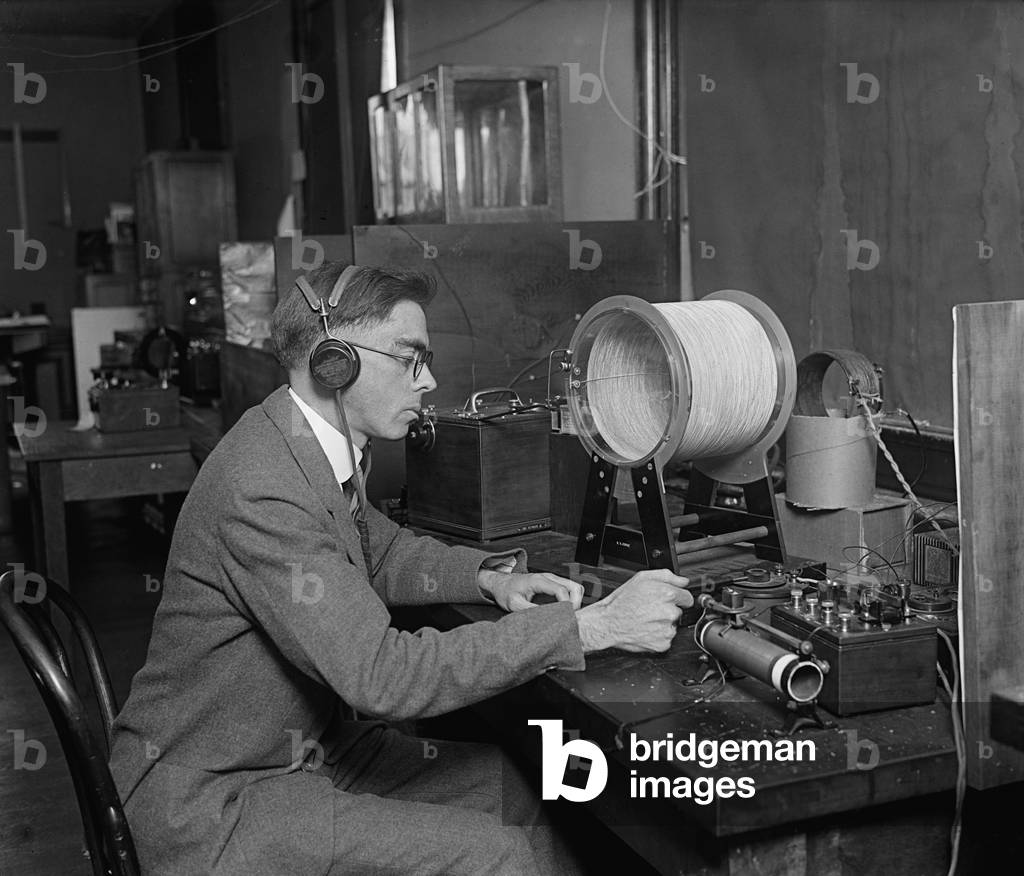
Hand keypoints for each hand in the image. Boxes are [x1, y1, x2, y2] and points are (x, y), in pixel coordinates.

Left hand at [478, 570, 584, 612]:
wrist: (502, 583)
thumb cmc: (506, 592)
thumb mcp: (513, 604)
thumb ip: (528, 610)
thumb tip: (544, 619)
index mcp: (539, 581)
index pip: (561, 590)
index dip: (567, 605)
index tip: (565, 618)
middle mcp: (549, 577)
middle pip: (574, 586)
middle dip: (576, 603)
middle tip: (570, 618)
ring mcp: (553, 580)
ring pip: (575, 587)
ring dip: (576, 601)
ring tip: (569, 615)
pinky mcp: (554, 584)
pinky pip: (570, 590)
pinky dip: (573, 600)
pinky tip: (565, 611)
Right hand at [575, 569, 691, 653]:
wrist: (608, 623)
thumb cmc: (622, 602)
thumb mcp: (641, 578)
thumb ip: (666, 576)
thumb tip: (683, 581)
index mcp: (667, 594)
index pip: (687, 597)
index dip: (677, 598)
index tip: (669, 600)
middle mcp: (670, 612)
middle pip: (679, 611)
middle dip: (668, 610)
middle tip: (651, 609)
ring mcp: (667, 629)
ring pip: (673, 625)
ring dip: (663, 623)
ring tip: (646, 619)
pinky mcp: (663, 644)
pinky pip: (667, 638)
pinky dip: (659, 635)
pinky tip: (646, 629)